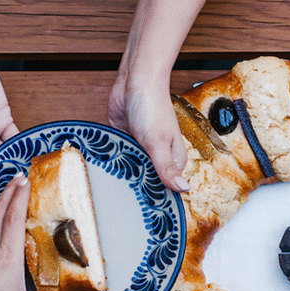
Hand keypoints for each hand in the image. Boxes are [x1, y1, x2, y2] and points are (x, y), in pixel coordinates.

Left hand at [107, 75, 189, 192]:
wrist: (135, 82)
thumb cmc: (152, 107)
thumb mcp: (158, 142)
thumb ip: (166, 168)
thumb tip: (184, 189)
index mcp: (174, 160)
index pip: (165, 187)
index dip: (155, 197)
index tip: (142, 208)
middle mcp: (159, 157)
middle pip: (147, 180)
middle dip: (136, 186)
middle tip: (121, 200)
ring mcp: (141, 150)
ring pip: (131, 170)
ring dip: (122, 174)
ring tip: (111, 187)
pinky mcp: (125, 142)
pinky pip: (118, 158)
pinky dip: (112, 161)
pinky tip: (105, 169)